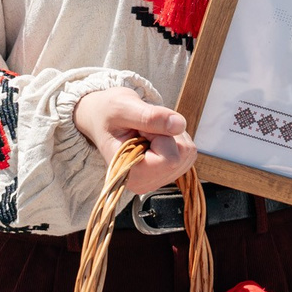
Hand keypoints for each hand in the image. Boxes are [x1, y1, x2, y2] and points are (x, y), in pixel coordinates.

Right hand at [73, 87, 195, 196]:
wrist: (102, 118)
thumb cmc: (108, 112)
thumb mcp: (123, 107)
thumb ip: (150, 117)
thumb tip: (179, 125)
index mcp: (131, 175)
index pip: (170, 159)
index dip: (160, 135)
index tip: (140, 129)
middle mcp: (145, 183)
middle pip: (182, 155)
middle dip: (168, 134)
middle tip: (142, 129)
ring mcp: (158, 180)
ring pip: (188, 152)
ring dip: (172, 135)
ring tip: (146, 132)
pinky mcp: (167, 172)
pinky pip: (188, 152)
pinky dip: (176, 138)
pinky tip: (154, 137)